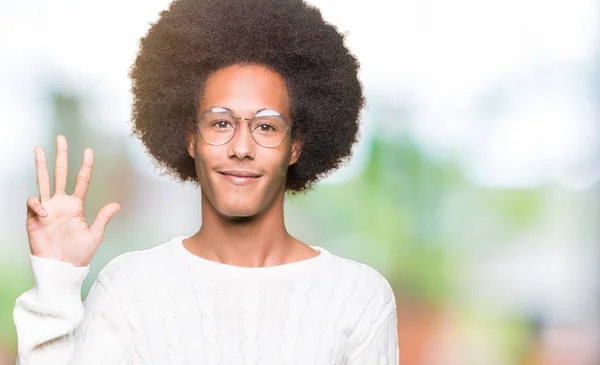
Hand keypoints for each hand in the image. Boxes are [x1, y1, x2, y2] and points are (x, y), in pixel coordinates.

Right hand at [25, 135, 119, 266]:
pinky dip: (37, 204)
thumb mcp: (95, 235)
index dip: (85, 166)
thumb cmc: (78, 254)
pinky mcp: (34, 217)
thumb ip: (103, 218)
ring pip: (43, 181)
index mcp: (76, 205)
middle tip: (60, 138)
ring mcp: (47, 208)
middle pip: (60, 174)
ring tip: (40, 148)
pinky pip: (33, 203)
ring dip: (41, 165)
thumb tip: (117, 204)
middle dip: (61, 156)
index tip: (89, 151)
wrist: (61, 269)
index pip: (81, 180)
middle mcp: (61, 203)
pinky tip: (43, 214)